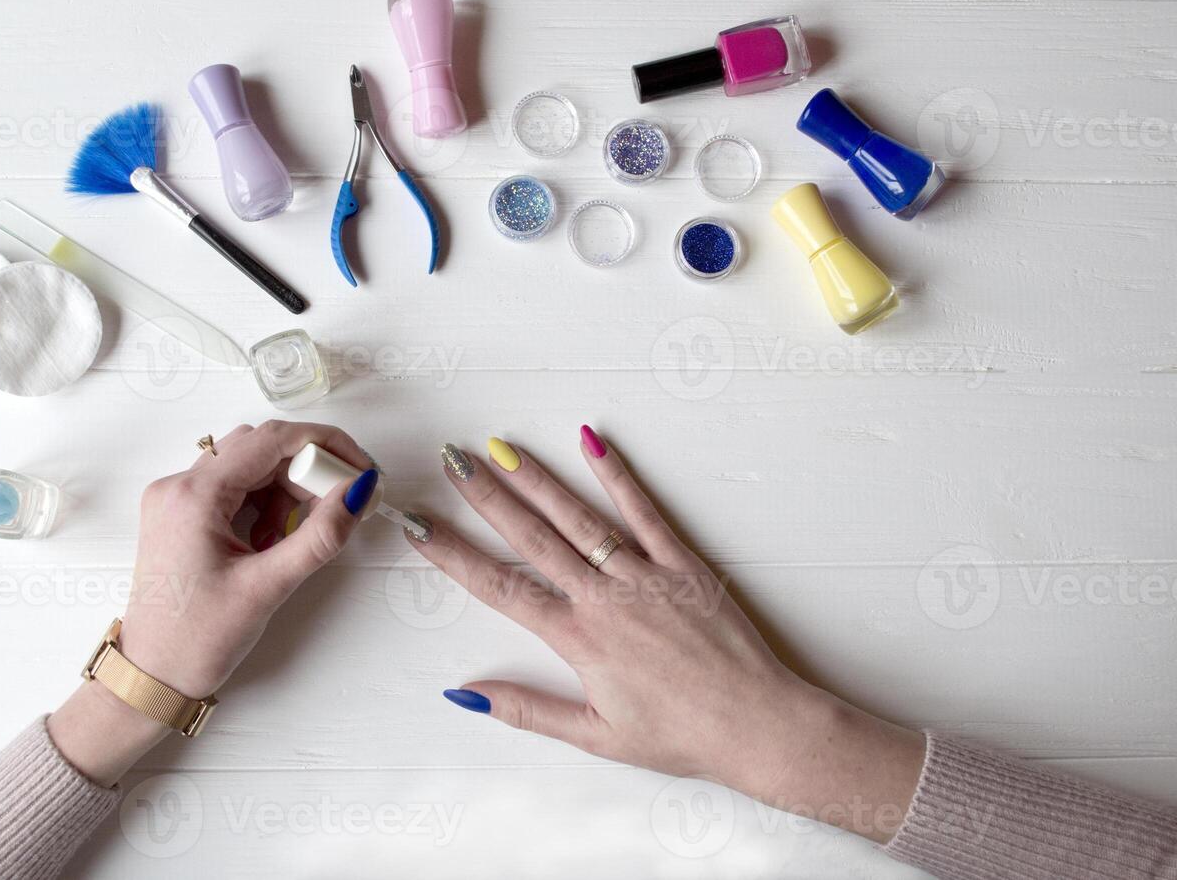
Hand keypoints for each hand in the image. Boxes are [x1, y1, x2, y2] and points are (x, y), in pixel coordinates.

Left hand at [49, 420, 376, 784]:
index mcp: (194, 496)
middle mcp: (179, 486)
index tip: (360, 467)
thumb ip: (319, 536)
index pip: (270, 440)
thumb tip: (358, 492)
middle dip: (306, 472)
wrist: (150, 675)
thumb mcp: (268, 587)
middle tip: (336, 507)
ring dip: (284, 491)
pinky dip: (263, 505)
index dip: (324, 445)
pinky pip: (233, 488)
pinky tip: (270, 542)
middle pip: (260, 448)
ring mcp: (176, 499)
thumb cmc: (197, 639)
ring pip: (249, 467)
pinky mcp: (181, 515)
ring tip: (293, 540)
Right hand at [407, 428, 924, 842]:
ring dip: (536, 480)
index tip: (420, 526)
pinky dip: (617, 474)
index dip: (453, 554)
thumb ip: (526, 709)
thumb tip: (464, 694)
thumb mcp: (594, 736)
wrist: (756, 724)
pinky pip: (644, 511)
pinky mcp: (683, 563)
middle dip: (487, 497)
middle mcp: (604, 599)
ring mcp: (645, 575)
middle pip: (532, 538)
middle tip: (452, 462)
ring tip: (500, 447)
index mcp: (578, 640)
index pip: (500, 587)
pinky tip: (590, 441)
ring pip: (579, 518)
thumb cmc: (678, 736)